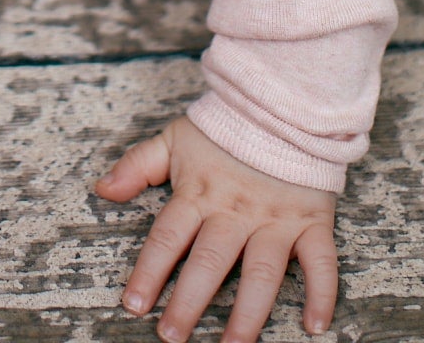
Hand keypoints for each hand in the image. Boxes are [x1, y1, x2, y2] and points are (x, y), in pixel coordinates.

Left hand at [95, 114, 337, 341]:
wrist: (282, 103)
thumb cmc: (225, 127)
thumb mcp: (175, 138)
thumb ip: (138, 166)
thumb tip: (102, 190)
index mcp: (200, 193)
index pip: (168, 238)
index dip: (149, 272)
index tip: (134, 305)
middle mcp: (237, 210)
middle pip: (209, 261)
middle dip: (189, 302)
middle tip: (172, 336)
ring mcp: (276, 219)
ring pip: (261, 272)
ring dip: (247, 313)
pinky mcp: (311, 221)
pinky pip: (320, 261)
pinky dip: (322, 293)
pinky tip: (315, 325)